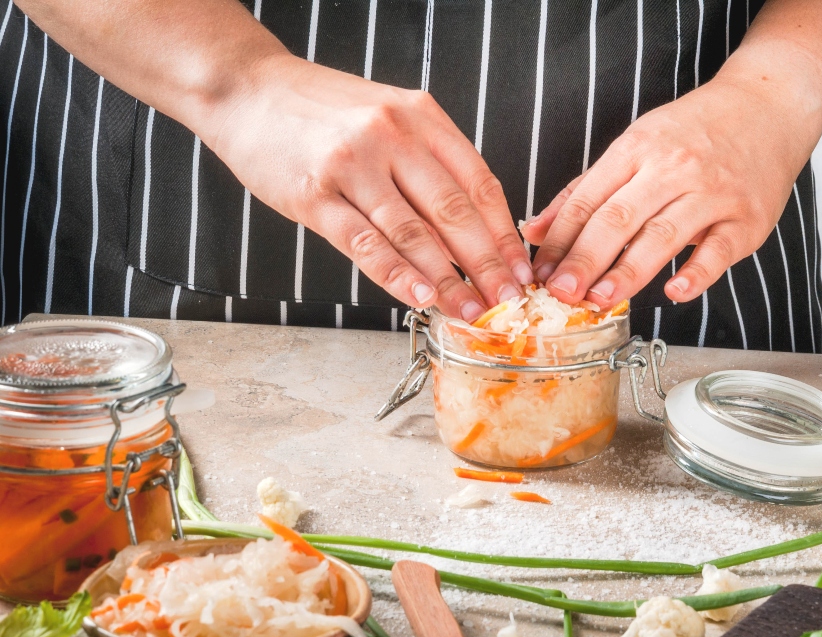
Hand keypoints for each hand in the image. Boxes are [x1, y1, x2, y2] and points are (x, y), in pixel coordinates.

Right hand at [207, 54, 531, 318]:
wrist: (248, 89)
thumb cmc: (322, 111)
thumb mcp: (391, 115)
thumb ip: (430, 161)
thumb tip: (472, 230)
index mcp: (421, 116)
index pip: (479, 183)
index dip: (505, 234)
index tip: (521, 270)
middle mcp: (392, 136)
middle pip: (454, 212)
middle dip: (487, 265)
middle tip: (507, 301)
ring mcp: (353, 165)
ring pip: (414, 234)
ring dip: (448, 281)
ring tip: (470, 310)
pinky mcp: (315, 195)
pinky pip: (366, 244)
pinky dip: (398, 276)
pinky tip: (421, 298)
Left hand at [521, 73, 819, 306]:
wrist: (767, 107)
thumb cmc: (696, 132)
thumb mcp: (636, 146)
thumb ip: (585, 191)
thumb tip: (536, 232)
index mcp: (637, 149)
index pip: (588, 199)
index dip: (561, 239)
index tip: (541, 272)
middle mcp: (672, 168)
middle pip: (619, 218)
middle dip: (585, 259)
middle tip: (561, 292)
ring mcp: (711, 194)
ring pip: (662, 236)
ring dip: (628, 272)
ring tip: (600, 299)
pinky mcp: (746, 219)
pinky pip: (718, 250)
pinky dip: (696, 273)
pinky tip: (674, 291)